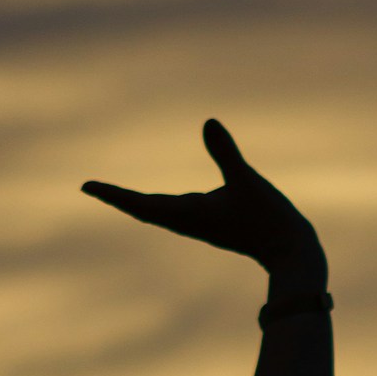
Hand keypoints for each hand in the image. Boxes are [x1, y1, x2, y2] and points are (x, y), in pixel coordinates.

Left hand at [82, 120, 323, 277]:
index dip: (112, 194)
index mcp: (188, 214)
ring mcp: (199, 224)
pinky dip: (157, 206)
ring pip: (157, 213)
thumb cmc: (268, 218)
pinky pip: (174, 214)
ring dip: (134, 203)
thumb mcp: (246, 180)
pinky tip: (158, 203)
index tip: (86, 187)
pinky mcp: (211, 224)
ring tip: (114, 194)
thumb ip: (225, 152)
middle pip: (142, 209)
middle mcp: (188, 221)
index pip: (140, 203)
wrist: (290, 253)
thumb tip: (208, 122)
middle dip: (117, 197)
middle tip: (89, 187)